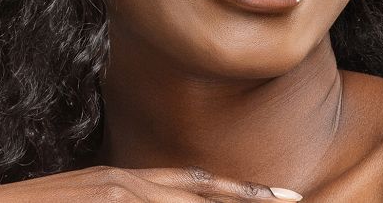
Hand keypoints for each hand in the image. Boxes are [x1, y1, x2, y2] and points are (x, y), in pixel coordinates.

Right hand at [0, 164, 303, 201]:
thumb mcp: (86, 202)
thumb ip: (122, 199)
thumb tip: (151, 201)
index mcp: (122, 182)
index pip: (195, 185)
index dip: (240, 191)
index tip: (282, 196)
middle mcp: (122, 184)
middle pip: (201, 195)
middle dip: (248, 200)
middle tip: (296, 200)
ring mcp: (109, 195)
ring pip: (181, 202)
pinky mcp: (98, 201)